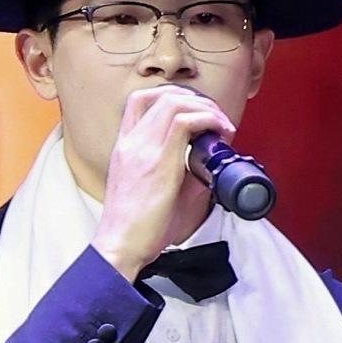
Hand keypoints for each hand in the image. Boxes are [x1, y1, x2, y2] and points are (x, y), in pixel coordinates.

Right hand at [92, 82, 233, 276]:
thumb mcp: (154, 192)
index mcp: (125, 147)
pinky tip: (221, 133)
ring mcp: (143, 150)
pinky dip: (208, 121)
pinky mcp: (159, 164)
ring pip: (175, 103)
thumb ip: (177, 174)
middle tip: (216, 117)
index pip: (140, 100)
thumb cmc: (135, 227)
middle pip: (163, 95)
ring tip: (221, 125)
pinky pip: (185, 124)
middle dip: (197, 99)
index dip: (172, 96)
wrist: (120, 247)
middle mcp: (131, 142)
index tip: (195, 111)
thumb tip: (208, 169)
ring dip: (206, 108)